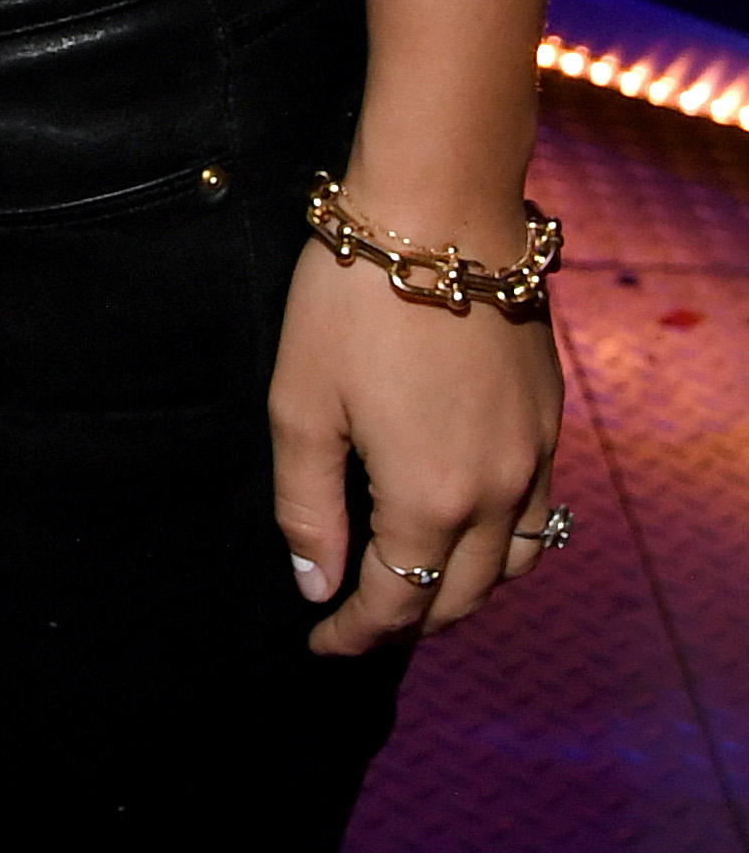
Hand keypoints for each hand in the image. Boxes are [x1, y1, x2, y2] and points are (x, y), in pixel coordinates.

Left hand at [269, 234, 562, 656]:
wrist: (442, 210)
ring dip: (465, 590)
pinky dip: (504, 543)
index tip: (319, 642)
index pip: (397, 604)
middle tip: (359, 621)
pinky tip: (467, 524)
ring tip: (416, 583)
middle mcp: (496, 492)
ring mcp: (534, 455)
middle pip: (461, 598)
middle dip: (409, 622)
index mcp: (429, 499)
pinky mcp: (550, 417)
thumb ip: (308, 506)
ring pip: (513, 564)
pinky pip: (539, 513)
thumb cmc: (355, 300)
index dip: (353, 634)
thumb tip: (316, 585)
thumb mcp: (302, 403)